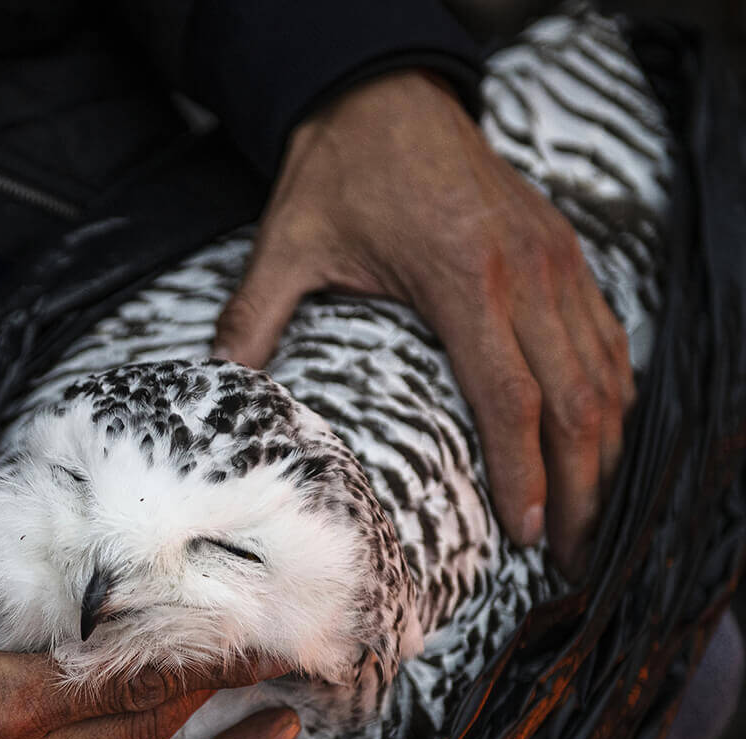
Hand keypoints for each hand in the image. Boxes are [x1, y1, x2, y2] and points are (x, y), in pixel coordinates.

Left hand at [213, 70, 632, 579]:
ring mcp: (554, 259)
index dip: (525, 474)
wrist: (389, 91)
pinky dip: (613, 394)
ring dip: (605, 451)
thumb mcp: (286, 242)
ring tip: (590, 517)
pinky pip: (607, 336)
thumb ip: (253, 318)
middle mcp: (525, 271)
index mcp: (461, 278)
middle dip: (579, 486)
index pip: (510, 397)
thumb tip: (217, 384)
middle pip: (575, 401)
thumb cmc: (341, 169)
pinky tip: (602, 439)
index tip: (527, 534)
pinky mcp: (563, 252)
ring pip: (605, 373)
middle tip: (570, 554)